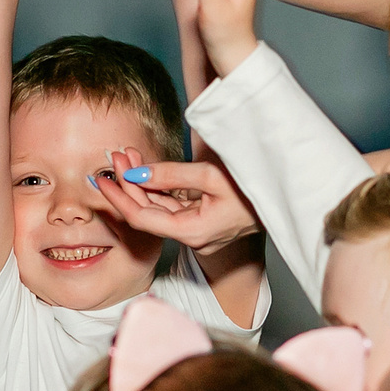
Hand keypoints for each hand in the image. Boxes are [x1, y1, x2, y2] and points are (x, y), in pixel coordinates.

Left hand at [93, 147, 260, 253]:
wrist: (286, 196)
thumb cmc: (254, 187)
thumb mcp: (211, 176)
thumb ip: (171, 174)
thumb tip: (137, 172)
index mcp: (193, 232)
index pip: (142, 218)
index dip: (120, 198)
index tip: (103, 178)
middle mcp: (192, 235)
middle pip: (147, 212)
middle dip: (128, 183)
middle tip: (116, 156)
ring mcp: (197, 228)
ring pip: (159, 207)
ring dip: (141, 182)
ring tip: (128, 155)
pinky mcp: (202, 218)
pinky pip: (172, 204)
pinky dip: (158, 186)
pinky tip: (147, 167)